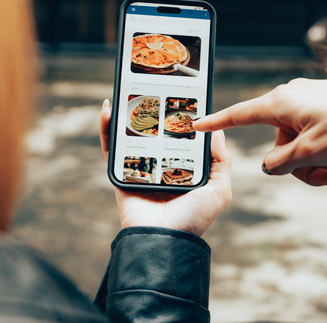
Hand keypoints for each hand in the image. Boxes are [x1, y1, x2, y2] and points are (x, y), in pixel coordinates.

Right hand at [100, 100, 231, 236]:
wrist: (163, 241)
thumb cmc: (193, 219)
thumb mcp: (219, 189)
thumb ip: (220, 161)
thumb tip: (216, 132)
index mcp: (184, 168)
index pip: (182, 136)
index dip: (182, 116)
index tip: (183, 94)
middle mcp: (162, 166)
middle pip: (155, 132)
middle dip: (153, 109)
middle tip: (154, 86)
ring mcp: (140, 168)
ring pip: (131, 135)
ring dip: (127, 113)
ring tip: (129, 91)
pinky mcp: (120, 172)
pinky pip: (110, 147)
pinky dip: (106, 128)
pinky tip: (108, 108)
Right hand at [193, 78, 326, 186]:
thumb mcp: (312, 152)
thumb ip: (282, 163)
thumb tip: (272, 166)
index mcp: (281, 102)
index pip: (239, 115)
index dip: (217, 122)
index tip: (196, 124)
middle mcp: (292, 98)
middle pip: (280, 144)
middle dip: (302, 167)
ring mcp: (311, 101)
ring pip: (302, 145)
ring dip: (321, 162)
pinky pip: (318, 136)